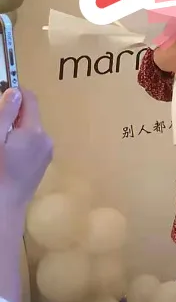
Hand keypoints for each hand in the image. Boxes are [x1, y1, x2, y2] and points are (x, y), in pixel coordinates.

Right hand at [0, 89, 52, 210]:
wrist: (3, 210)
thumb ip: (5, 113)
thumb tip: (15, 91)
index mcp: (35, 131)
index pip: (30, 99)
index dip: (13, 92)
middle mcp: (45, 140)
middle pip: (27, 115)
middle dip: (9, 115)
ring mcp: (44, 154)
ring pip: (27, 131)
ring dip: (11, 131)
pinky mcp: (39, 166)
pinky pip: (29, 145)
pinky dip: (15, 144)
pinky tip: (4, 158)